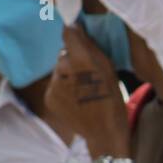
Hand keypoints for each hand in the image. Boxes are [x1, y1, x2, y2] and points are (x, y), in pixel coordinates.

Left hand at [45, 24, 129, 157]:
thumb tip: (77, 28)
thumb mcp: (110, 70)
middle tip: (88, 77)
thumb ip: (92, 48)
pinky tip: (75, 100)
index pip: (68, 32)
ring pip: (59, 70)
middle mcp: (64, 68)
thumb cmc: (113, 101)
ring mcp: (54, 84)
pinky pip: (55, 85)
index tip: (78, 37)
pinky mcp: (49, 97)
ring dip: (68, 76)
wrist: (104, 134)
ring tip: (82, 91)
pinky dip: (63, 89)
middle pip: (64, 55)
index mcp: (82, 60)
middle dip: (74, 61)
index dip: (74, 34)